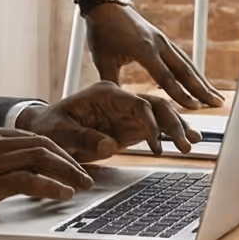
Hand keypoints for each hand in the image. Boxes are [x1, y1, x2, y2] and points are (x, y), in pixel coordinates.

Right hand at [0, 125, 94, 222]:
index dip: (59, 151)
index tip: (73, 165)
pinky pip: (27, 180)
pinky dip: (50, 186)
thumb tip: (15, 175)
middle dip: (70, 161)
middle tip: (86, 177)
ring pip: (41, 158)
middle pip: (44, 144)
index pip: (34, 136)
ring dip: (67, 172)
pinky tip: (62, 195)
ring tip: (83, 186)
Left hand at [26, 79, 195, 157]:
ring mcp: (127, 109)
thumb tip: (109, 147)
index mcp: (104, 92)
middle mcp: (120, 97)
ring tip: (193, 143)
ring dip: (178, 127)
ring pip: (161, 113)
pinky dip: (172, 131)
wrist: (45, 127)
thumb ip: (84, 138)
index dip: (149, 122)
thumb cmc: (50, 126)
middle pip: (155, 105)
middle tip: (186, 143)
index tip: (156, 143)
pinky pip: (157, 124)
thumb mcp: (60, 131)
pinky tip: (189, 139)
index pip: (136, 103)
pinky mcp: (130, 122)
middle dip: (173, 123)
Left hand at [84, 0, 225, 108]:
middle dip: (202, 89)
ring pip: (187, 64)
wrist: (107, 5)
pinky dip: (193, 72)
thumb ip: (112, 83)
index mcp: (143, 50)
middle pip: (185, 70)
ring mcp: (163, 40)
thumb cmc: (102, 33)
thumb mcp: (103, 60)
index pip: (166, 77)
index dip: (180, 94)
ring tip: (216, 96)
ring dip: (203, 81)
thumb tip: (118, 105)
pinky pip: (182, 58)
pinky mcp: (163, 39)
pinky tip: (199, 83)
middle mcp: (158, 44)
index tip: (195, 107)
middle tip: (218, 103)